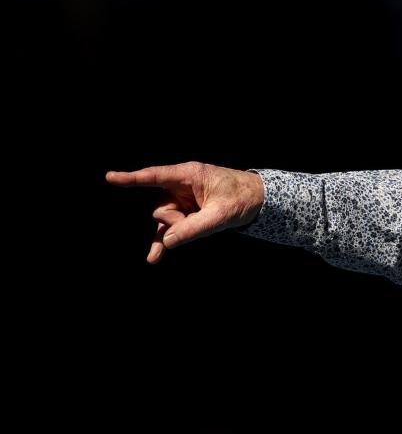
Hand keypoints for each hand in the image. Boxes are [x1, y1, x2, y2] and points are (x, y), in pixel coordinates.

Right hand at [105, 161, 265, 263]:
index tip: (110, 177)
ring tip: (205, 226)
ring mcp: (182, 201)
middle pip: (161, 209)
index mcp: (189, 175)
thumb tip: (168, 241)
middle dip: (175, 221)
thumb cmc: (242, 198)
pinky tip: (153, 258)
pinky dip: (164, 242)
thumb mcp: (222, 214)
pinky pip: (169, 230)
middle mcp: (181, 186)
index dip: (132, 178)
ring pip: (166, 221)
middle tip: (202, 219)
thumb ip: (195, 228)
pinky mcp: (186, 214)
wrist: (258, 200)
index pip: (155, 176)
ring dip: (180, 230)